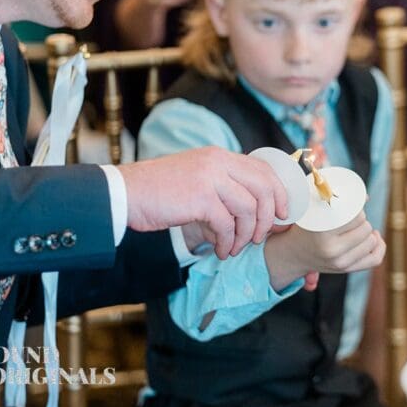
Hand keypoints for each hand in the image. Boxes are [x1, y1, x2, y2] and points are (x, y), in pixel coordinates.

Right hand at [120, 146, 287, 258]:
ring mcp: (209, 178)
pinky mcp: (200, 198)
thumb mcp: (196, 179)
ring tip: (236, 247)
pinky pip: (228, 224)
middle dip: (269, 216)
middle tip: (261, 237)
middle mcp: (218, 162)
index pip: (264, 169)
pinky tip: (221, 250)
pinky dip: (228, 241)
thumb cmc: (158, 192)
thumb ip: (222, 187)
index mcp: (219, 156)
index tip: (282, 214)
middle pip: (264, 187)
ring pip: (249, 208)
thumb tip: (253, 212)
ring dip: (246, 234)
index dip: (279, 193)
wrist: (124, 194)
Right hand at [264, 212, 385, 290]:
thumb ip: (336, 201)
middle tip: (352, 217)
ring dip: (368, 231)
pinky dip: (380, 246)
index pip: (356, 216)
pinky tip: (375, 237)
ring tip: (358, 226)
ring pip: (372, 241)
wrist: (293, 255)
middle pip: (365, 228)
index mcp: (323, 233)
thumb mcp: (313, 211)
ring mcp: (341, 263)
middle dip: (362, 219)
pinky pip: (375, 259)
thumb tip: (367, 197)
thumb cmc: (305, 227)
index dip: (356, 208)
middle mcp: (332, 251)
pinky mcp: (348, 270)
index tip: (349, 206)